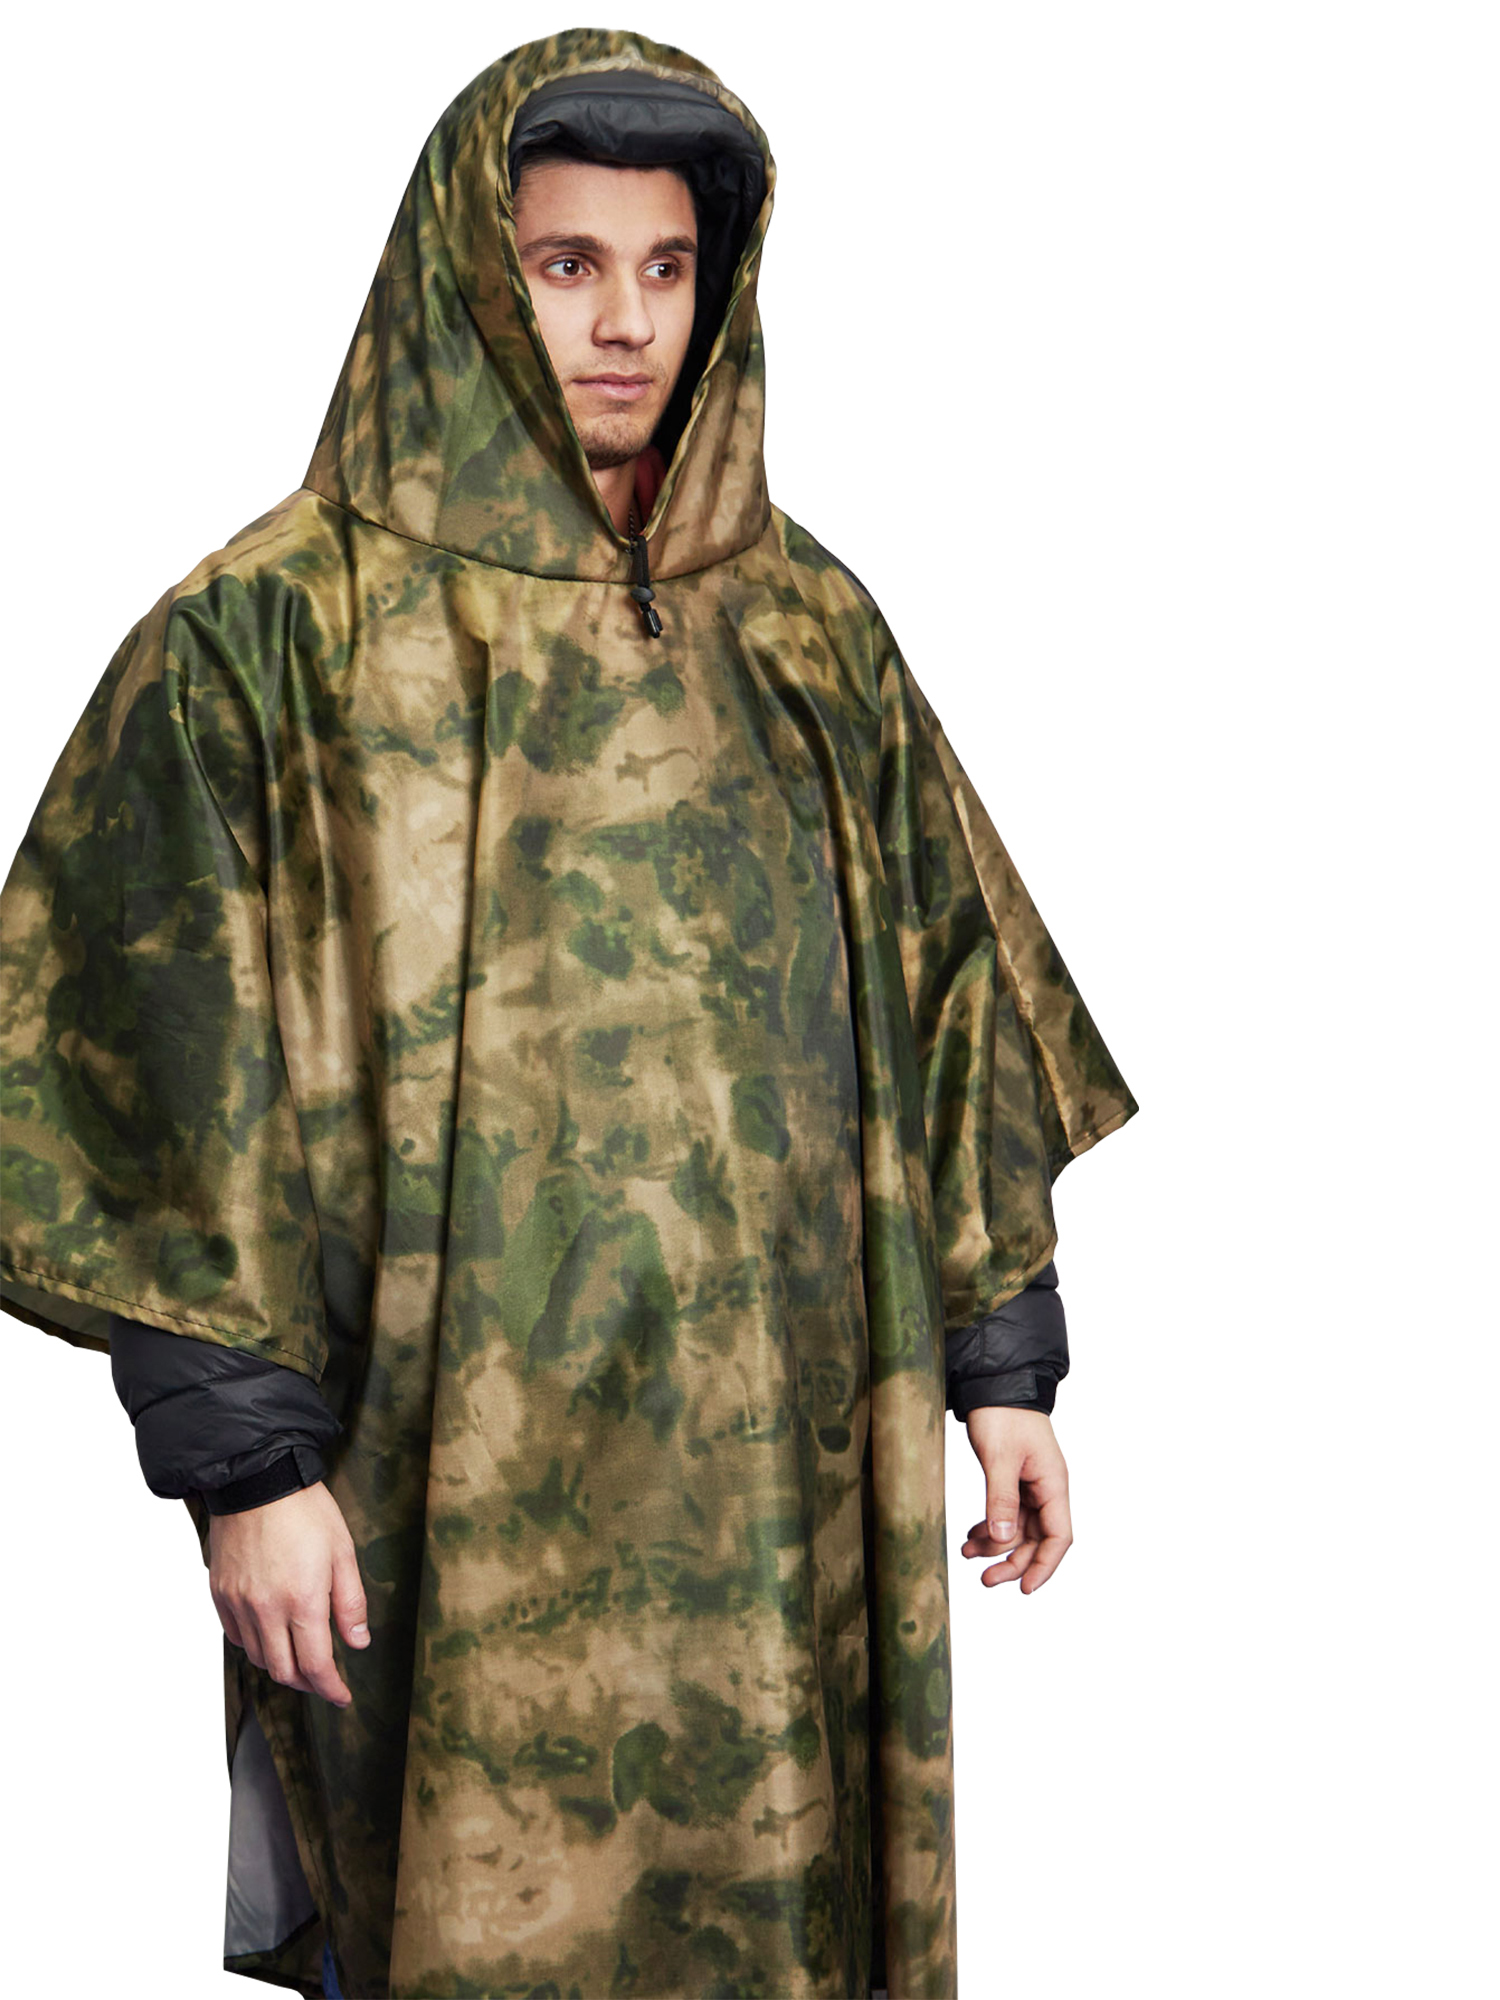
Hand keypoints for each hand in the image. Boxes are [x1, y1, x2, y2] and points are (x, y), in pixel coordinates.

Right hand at [208, 1480, 370, 1705]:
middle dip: (307, 1683)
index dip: (331, 1689)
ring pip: (258, 1657)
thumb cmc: (305, 1510)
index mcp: (301, 1600)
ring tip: (299, 1656)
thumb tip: (358, 1643)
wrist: (257, 1480)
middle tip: (324, 1680)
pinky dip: (255, 1645)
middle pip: (283, 1671)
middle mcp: (265, 1609)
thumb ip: (351, 1603)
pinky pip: (236, 1637)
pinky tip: (271, 1634)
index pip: (316, 1665)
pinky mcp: (220, 1594)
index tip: (342, 1697)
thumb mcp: (343, 1551)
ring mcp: (238, 1603)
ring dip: (281, 1665)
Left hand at [960, 1406, 1072, 1593]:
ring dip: (996, 1545)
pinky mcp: (1014, 1480)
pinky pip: (1007, 1514)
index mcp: (1053, 1484)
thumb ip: (1001, 1500)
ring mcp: (1030, 1485)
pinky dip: (990, 1527)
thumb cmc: (1003, 1415)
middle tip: (985, 1580)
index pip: (1059, 1537)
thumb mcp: (1000, 1458)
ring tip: (967, 1554)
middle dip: (1013, 1562)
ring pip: (1019, 1529)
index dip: (1044, 1566)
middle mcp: (1046, 1488)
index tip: (1024, 1588)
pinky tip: (971, 1536)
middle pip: (1037, 1539)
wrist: (994, 1383)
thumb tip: (1003, 1539)